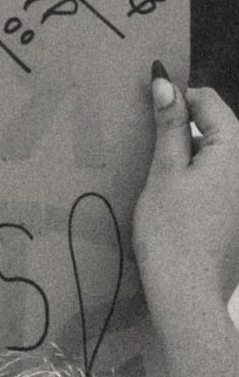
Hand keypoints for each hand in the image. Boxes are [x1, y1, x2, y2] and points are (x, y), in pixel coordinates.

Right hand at [133, 70, 238, 322]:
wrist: (186, 293)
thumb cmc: (171, 230)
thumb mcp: (164, 170)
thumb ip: (169, 124)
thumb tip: (165, 82)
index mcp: (236, 153)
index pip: (210, 102)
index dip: (177, 98)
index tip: (147, 108)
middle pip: (216, 128)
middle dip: (182, 128)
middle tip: (147, 143)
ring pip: (216, 155)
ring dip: (187, 154)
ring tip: (157, 174)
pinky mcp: (238, 216)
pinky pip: (219, 181)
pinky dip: (196, 178)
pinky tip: (173, 199)